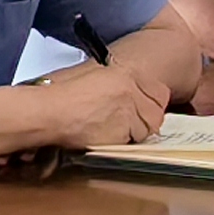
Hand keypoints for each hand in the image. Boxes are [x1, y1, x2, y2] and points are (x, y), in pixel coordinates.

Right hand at [33, 59, 168, 150]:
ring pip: (147, 130)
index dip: (154, 104)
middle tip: (131, 124)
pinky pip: (132, 141)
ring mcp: (129, 111)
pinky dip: (122, 141)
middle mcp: (132, 90)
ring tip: (111, 128)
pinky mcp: (123, 131)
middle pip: (157, 114)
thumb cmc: (65, 94)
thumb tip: (134, 94)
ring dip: (133, 133)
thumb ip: (120, 83)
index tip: (148, 110)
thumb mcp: (97, 76)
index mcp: (126, 72)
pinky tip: (106, 135)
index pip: (160, 92)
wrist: (53, 111)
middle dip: (146, 122)